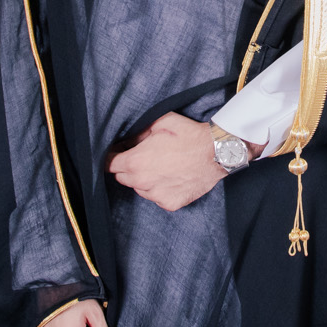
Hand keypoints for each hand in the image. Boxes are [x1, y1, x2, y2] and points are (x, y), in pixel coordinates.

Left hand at [106, 112, 234, 211]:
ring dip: (144, 179)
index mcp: (136, 161)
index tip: (118, 152)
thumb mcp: (160, 123)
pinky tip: (171, 177)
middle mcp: (142, 182)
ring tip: (161, 166)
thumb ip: (137, 132)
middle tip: (143, 157)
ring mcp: (156, 195)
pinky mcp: (169, 203)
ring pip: (139, 188)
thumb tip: (125, 140)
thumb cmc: (189, 135)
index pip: (109, 164)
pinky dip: (160, 189)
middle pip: (121, 177)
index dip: (111, 156)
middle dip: (127, 167)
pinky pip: (156, 197)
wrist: (217, 153)